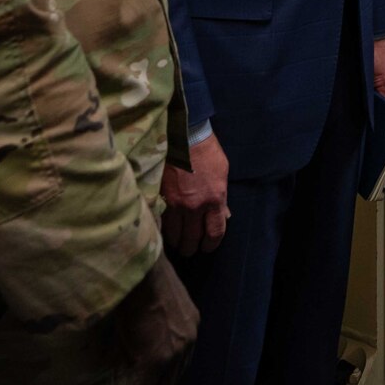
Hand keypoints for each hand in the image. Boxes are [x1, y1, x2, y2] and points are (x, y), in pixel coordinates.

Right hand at [108, 253, 199, 384]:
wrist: (138, 266)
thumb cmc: (139, 278)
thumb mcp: (151, 306)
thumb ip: (149, 330)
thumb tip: (131, 352)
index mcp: (190, 324)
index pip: (179, 361)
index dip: (162, 377)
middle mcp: (189, 339)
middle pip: (173, 379)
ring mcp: (176, 350)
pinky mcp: (158, 357)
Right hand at [162, 134, 228, 256]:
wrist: (184, 135)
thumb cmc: (207, 152)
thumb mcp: (223, 173)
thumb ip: (221, 198)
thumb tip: (223, 214)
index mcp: (214, 200)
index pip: (215, 232)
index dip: (211, 244)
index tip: (208, 247)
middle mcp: (194, 207)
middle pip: (192, 239)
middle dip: (192, 247)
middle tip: (190, 249)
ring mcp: (175, 204)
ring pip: (174, 235)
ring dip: (176, 242)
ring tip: (176, 244)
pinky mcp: (160, 198)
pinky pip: (161, 222)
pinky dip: (163, 229)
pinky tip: (163, 231)